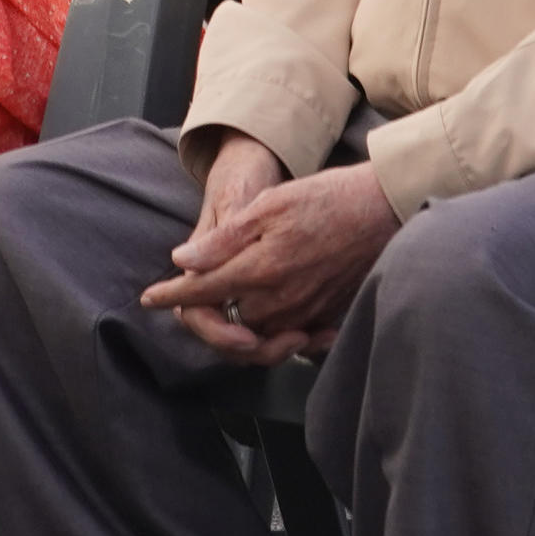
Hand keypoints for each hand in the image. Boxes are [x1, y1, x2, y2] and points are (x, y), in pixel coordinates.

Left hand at [144, 142, 397, 359]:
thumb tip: (184, 260)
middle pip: (227, 323)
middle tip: (190, 297)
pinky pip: (289, 337)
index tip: (149, 298)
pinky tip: (265, 318)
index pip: (202, 292)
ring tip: (223, 309)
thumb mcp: (268, 204)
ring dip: (235, 327)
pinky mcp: (325, 315)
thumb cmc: (327, 198)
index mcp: (261, 269)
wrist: (384, 209)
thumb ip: (224, 238)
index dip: (171, 295)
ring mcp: (305, 312)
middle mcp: (281, 300)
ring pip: (256, 335)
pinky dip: (271, 332)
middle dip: (204, 315)